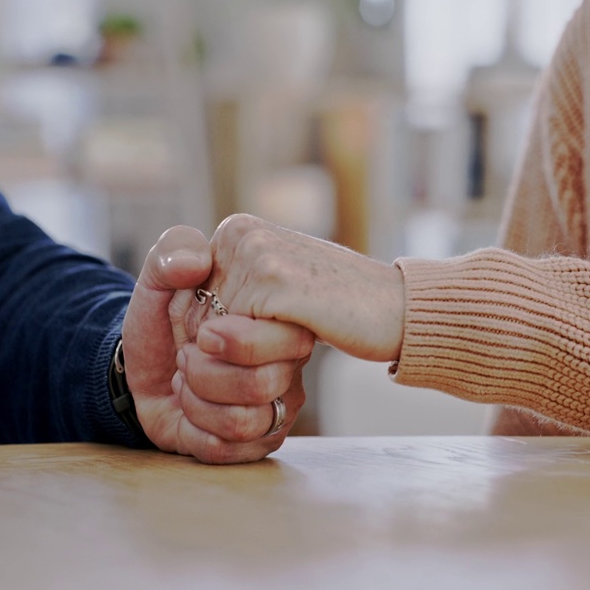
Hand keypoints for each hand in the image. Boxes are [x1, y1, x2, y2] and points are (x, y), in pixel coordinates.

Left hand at [121, 226, 312, 463]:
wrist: (142, 367)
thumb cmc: (163, 319)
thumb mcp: (160, 275)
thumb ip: (174, 251)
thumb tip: (194, 264)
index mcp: (277, 319)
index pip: (285, 338)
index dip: (231, 340)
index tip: (200, 332)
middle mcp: (288, 362)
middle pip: (262, 384)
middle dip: (203, 374)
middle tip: (187, 358)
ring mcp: (279, 404)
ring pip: (245, 421)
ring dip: (196, 403)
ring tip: (186, 384)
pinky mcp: (261, 440)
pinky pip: (232, 450)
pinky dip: (195, 433)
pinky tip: (189, 414)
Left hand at [200, 214, 404, 361]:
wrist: (400, 308)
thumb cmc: (340, 308)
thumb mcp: (272, 295)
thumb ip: (226, 300)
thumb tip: (198, 333)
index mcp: (236, 231)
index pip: (190, 305)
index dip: (220, 337)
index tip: (267, 329)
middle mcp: (240, 234)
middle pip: (195, 322)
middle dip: (229, 352)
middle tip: (286, 335)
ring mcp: (257, 254)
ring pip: (211, 338)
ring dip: (249, 358)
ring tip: (297, 332)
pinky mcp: (275, 281)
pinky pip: (234, 342)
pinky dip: (262, 357)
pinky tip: (305, 333)